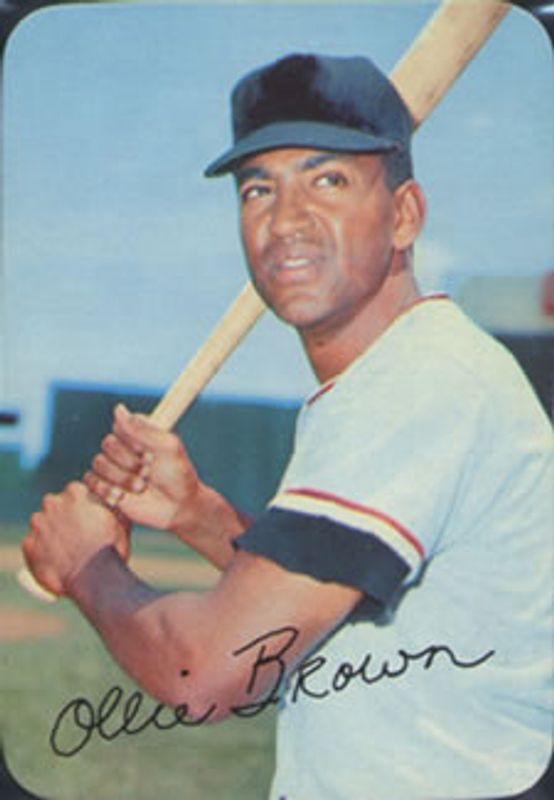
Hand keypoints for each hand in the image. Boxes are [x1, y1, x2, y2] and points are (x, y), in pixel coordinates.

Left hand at [22, 482, 129, 596]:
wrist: (95, 579)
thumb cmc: (112, 549)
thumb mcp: (121, 523)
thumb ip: (115, 507)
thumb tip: (119, 499)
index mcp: (76, 493)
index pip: (74, 492)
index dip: (80, 505)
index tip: (85, 517)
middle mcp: (53, 503)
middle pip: (54, 505)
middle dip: (62, 515)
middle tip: (75, 534)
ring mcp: (38, 524)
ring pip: (41, 524)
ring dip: (48, 532)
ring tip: (64, 550)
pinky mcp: (28, 545)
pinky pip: (32, 545)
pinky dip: (40, 551)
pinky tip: (54, 561)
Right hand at [84, 404, 202, 535]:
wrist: (179, 508)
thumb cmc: (179, 475)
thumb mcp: (168, 447)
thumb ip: (143, 428)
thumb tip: (118, 408)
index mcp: (138, 434)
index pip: (120, 426)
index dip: (133, 442)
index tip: (151, 454)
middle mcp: (124, 449)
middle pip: (107, 444)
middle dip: (129, 462)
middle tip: (148, 473)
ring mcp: (114, 468)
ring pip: (99, 463)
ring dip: (121, 478)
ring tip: (140, 488)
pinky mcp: (106, 487)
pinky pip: (91, 481)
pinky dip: (105, 489)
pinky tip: (122, 497)